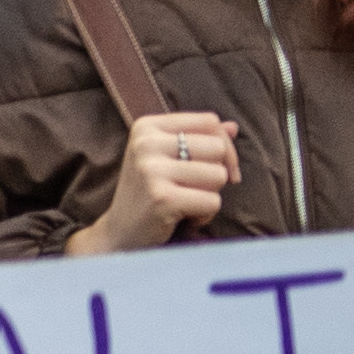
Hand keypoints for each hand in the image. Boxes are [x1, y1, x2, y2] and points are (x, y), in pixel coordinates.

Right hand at [70, 111, 239, 255]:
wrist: (120, 231)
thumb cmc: (149, 191)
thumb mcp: (167, 157)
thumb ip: (199, 139)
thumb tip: (233, 127)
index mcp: (146, 127)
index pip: (209, 121)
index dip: (224, 144)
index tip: (217, 165)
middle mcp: (145, 144)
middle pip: (218, 147)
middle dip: (216, 171)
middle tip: (193, 187)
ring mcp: (151, 171)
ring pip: (219, 175)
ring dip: (210, 194)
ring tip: (186, 200)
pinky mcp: (162, 198)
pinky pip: (213, 202)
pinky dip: (205, 215)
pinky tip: (183, 216)